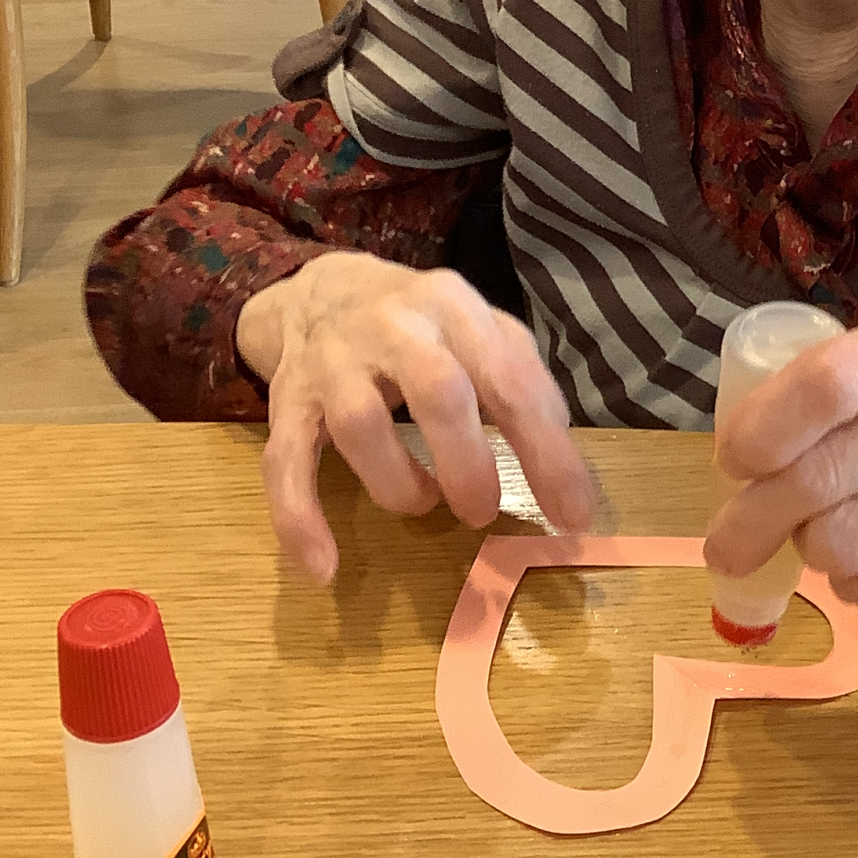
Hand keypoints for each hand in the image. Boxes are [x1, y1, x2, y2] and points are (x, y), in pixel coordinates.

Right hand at [235, 253, 594, 581]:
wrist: (324, 290)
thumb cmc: (426, 327)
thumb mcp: (484, 333)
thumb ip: (524, 386)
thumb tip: (563, 468)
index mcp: (455, 308)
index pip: (510, 379)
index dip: (546, 452)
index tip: (572, 516)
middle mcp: (394, 326)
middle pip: (436, 389)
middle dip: (467, 461)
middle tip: (483, 511)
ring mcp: (333, 362)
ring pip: (359, 424)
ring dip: (397, 481)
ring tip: (423, 503)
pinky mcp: (287, 400)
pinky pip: (284, 462)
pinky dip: (300, 518)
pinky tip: (324, 567)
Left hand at [703, 291, 857, 612]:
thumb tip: (760, 423)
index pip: (828, 383)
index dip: (761, 428)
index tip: (733, 456)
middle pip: (818, 479)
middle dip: (749, 520)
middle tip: (728, 539)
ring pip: (841, 542)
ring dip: (809, 549)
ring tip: (815, 536)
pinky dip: (855, 585)